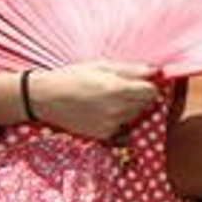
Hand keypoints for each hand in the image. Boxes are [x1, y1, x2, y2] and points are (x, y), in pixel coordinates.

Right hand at [30, 62, 158, 139]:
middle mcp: (117, 109)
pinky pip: (122, 125)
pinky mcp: (104, 134)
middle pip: (146, 103)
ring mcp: (111, 124)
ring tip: (108, 98)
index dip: (149, 85)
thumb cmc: (73, 77)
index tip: (142, 81)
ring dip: (130, 107)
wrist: (45, 98)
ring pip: (135, 114)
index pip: (151, 91)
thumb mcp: (101, 66)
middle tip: (122, 87)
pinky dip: (118, 118)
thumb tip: (156, 70)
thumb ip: (131, 69)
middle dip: (140, 95)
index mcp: (118, 89)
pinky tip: (101, 110)